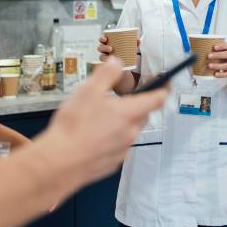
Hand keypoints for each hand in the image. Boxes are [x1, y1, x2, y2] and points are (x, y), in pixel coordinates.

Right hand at [37, 58, 166, 195]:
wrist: (59, 162)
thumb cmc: (74, 125)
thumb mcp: (88, 90)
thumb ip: (106, 73)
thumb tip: (117, 63)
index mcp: (129, 113)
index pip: (156, 99)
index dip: (163, 89)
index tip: (166, 84)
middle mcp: (130, 133)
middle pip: (143, 116)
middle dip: (137, 106)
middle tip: (122, 99)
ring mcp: (122, 150)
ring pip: (130, 132)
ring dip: (122, 123)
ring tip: (100, 118)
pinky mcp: (112, 163)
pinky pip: (118, 147)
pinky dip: (111, 140)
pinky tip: (93, 137)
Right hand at [97, 36, 140, 61]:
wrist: (127, 66)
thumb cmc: (126, 53)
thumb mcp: (131, 48)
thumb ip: (134, 44)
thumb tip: (138, 40)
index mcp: (109, 44)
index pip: (102, 40)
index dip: (102, 38)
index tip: (105, 38)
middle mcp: (105, 51)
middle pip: (100, 48)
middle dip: (103, 47)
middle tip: (111, 48)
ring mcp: (106, 58)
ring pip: (101, 56)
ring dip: (104, 56)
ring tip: (111, 58)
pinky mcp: (108, 65)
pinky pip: (105, 65)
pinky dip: (107, 63)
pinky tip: (110, 63)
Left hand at [207, 41, 226, 77]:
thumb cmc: (224, 55)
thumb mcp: (221, 50)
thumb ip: (212, 48)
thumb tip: (198, 47)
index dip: (221, 46)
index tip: (214, 47)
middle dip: (218, 55)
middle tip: (208, 56)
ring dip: (217, 66)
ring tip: (209, 65)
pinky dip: (221, 74)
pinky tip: (215, 74)